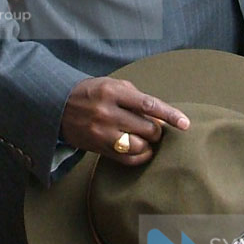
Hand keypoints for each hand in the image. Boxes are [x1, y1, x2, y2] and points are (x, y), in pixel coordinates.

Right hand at [61, 76, 189, 165]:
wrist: (58, 106)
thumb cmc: (92, 92)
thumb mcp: (113, 85)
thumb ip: (137, 97)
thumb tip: (160, 116)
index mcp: (113, 92)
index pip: (149, 105)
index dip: (170, 115)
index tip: (185, 123)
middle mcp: (107, 113)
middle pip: (146, 128)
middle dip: (157, 130)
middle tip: (155, 128)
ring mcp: (101, 133)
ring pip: (138, 146)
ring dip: (149, 144)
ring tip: (147, 138)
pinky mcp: (97, 148)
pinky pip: (126, 159)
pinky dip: (140, 156)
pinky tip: (142, 150)